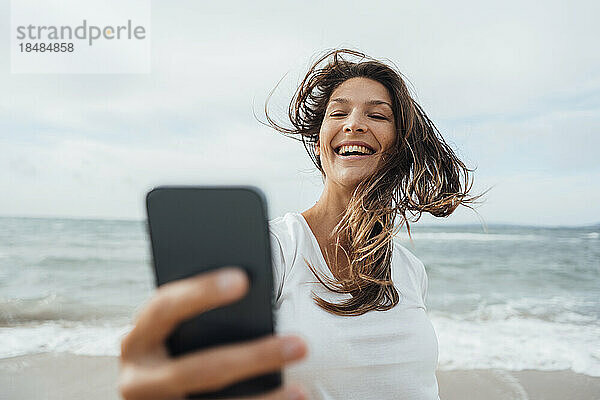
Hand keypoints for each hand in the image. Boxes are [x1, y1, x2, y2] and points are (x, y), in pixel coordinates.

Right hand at [118, 266, 306, 399]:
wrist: (152, 397)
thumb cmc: (175, 351)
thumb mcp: (176, 335)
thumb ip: (200, 319)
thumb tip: (252, 291)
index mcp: (137, 341)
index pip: (164, 308)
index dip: (201, 292)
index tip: (243, 279)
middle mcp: (138, 380)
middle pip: (199, 369)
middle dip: (254, 357)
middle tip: (300, 344)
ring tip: (301, 390)